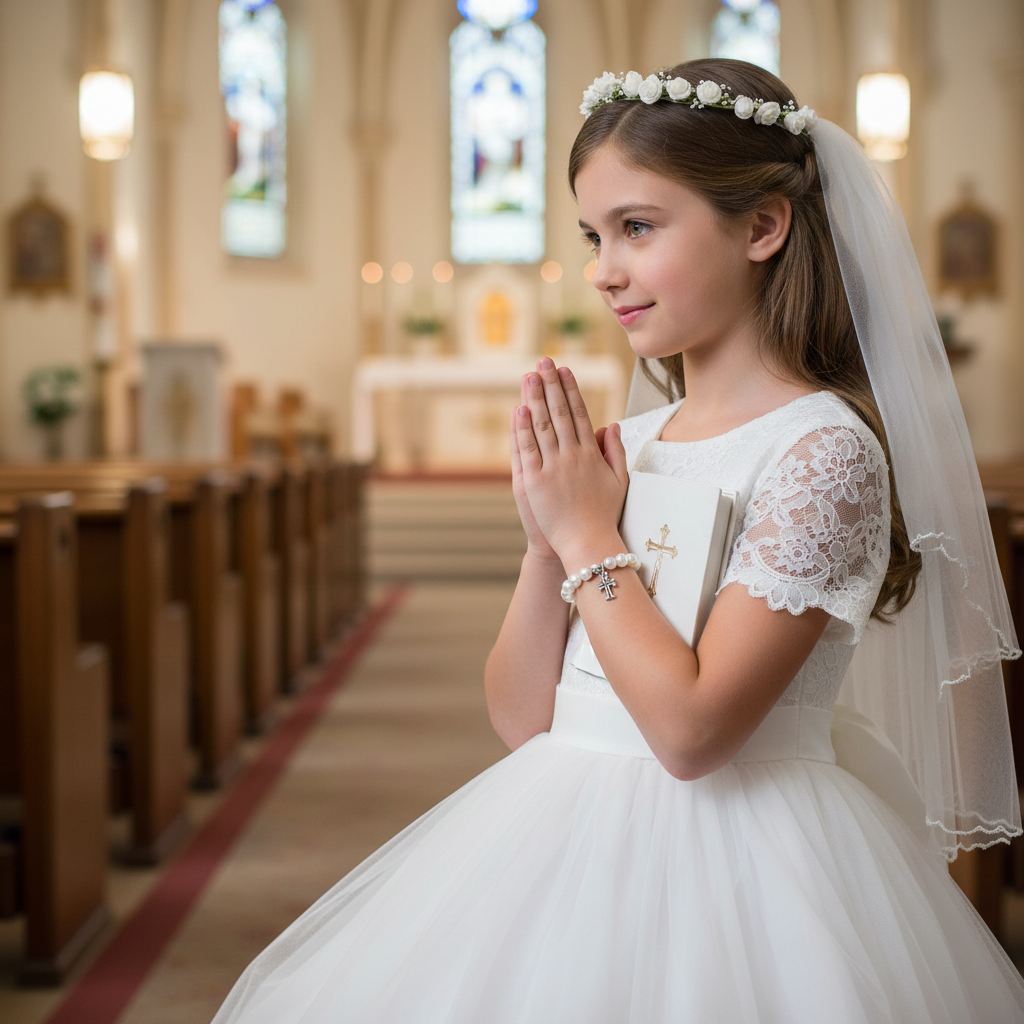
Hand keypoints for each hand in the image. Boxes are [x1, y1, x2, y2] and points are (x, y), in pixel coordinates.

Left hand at [515, 358, 627, 565]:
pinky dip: (522, 429)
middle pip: (559, 413)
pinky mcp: (534, 482)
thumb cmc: (603, 515)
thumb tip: (610, 424)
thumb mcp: (618, 481)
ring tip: (529, 376)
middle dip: (551, 385)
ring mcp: (552, 468)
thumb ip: (615, 451)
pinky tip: (519, 409)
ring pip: (541, 426)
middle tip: (544, 362)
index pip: (579, 414)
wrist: (587, 544)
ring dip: (535, 398)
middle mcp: (572, 457)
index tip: (565, 371)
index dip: (571, 390)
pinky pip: (526, 450)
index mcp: (591, 455)